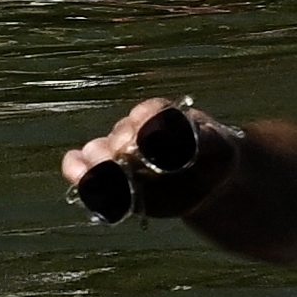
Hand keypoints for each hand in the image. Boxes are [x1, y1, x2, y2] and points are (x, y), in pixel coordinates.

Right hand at [59, 95, 222, 224]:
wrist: (208, 183)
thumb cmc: (214, 157)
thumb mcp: (218, 145)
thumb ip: (206, 137)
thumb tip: (193, 132)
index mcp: (161, 116)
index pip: (149, 114)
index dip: (145, 121)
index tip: (143, 129)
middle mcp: (134, 131)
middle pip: (119, 134)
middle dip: (119, 145)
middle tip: (123, 154)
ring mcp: (117, 154)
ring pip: (97, 151)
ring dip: (98, 162)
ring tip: (105, 172)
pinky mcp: (107, 178)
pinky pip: (81, 168)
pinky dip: (77, 171)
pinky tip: (79, 176)